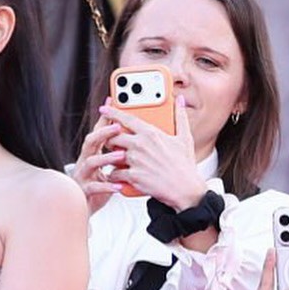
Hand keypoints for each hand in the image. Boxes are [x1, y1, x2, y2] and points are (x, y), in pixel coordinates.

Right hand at [73, 114, 122, 211]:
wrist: (83, 208)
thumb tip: (128, 135)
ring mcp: (83, 175)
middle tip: (119, 128)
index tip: (112, 104)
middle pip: (90, 141)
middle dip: (103, 133)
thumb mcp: (105, 166)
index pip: (97, 131)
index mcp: (91, 153)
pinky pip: (94, 187)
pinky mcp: (84, 191)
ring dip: (106, 157)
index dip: (104, 118)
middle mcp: (85, 161)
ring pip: (91, 162)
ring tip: (121, 156)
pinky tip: (118, 186)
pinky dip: (107, 186)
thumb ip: (114, 151)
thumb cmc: (96, 186)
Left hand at [100, 90, 206, 211]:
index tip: (104, 108)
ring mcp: (135, 160)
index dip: (113, 112)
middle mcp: (140, 144)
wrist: (184, 188)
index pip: (127, 118)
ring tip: (116, 162)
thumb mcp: (184, 137)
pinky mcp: (132, 176)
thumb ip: (180, 116)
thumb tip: (180, 101)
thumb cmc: (184, 164)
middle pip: (114, 137)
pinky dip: (114, 176)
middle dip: (110, 140)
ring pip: (111, 155)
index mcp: (150, 133)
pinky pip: (114, 174)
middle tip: (112, 143)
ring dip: (111, 159)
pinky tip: (118, 177)